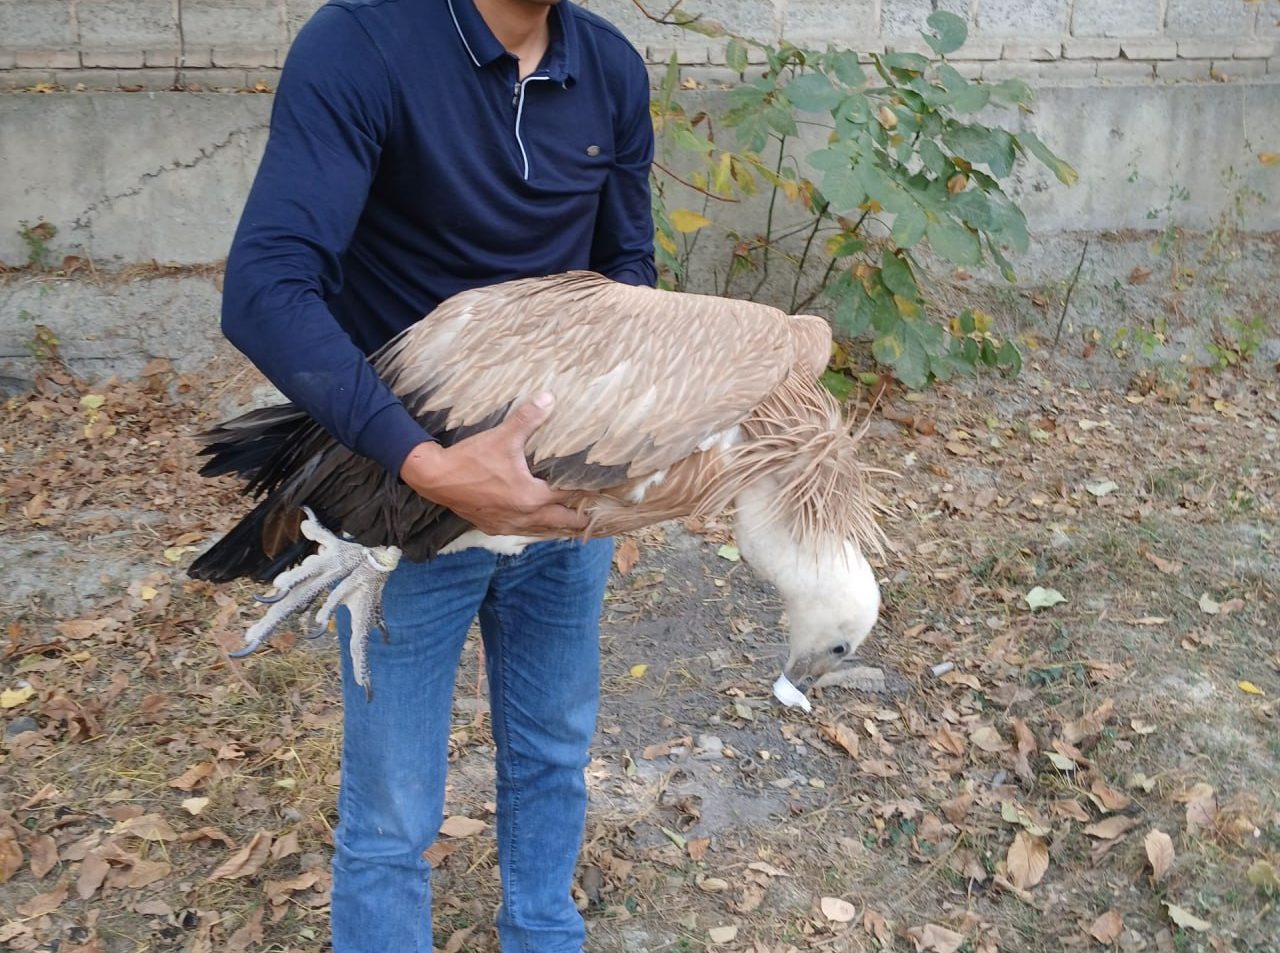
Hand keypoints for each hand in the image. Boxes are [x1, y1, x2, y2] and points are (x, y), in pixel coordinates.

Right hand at [398, 393, 588, 535]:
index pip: (569, 497)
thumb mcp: (502, 437)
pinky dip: (534, 525)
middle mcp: (524, 516)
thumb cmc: (470, 459)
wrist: (434, 478)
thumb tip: (549, 398)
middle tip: (596, 513)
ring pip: (542, 529)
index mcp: (532, 497)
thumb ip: (528, 419)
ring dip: (557, 523)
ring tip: (572, 517)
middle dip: (580, 518)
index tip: (604, 494)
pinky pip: (521, 530)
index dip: (588, 494)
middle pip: (562, 522)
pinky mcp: (492, 527)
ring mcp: (507, 525)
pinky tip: (536, 518)